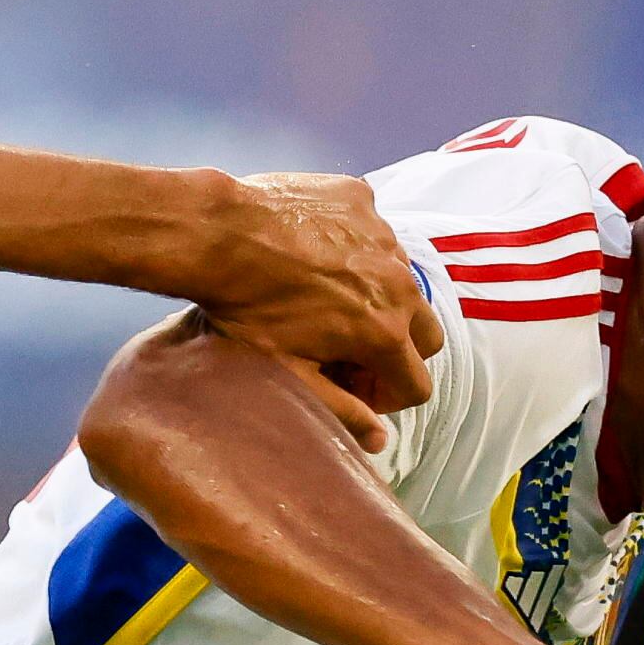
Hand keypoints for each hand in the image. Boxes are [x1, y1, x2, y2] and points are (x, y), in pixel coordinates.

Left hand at [171, 171, 442, 443]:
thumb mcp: (289, 373)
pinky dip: (358, 252)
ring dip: (379, 300)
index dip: (386, 398)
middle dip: (396, 351)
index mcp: (383, 333)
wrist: (218, 234)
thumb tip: (380, 443)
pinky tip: (314, 257)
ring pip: (403, 282)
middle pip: (426, 334)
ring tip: (329, 304)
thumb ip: (340, 409)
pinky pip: (376, 235)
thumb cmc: (246, 310)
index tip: (354, 390)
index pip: (417, 384)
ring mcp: (384, 236)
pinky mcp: (363, 201)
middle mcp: (398, 283)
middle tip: (349, 352)